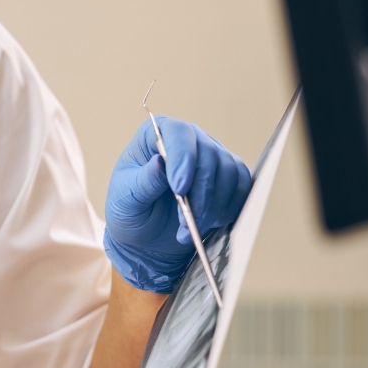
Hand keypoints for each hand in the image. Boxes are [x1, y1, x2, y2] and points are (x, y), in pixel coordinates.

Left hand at [104, 116, 249, 292]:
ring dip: (213, 206)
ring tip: (189, 230)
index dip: (183, 159)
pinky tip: (209, 224)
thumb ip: (143, 182)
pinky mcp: (228, 176)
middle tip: (186, 223)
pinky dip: (228, 208)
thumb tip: (159, 162)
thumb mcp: (125, 199)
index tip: (180, 189)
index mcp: (156, 134)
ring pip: (228, 172)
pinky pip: (242, 186)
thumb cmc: (130, 210)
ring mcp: (211, 156)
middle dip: (200, 193)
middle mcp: (188, 139)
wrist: (146, 234)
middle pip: (209, 154)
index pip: (179, 134)